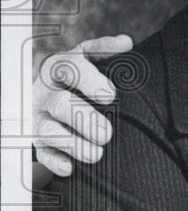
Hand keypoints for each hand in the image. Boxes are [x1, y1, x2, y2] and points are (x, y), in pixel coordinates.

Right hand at [32, 35, 133, 176]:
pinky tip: (70, 168)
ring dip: (73, 144)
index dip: (88, 80)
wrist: (53, 90)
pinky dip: (54, 161)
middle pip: (60, 104)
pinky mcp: (38, 139)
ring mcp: (39, 116)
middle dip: (84, 119)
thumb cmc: (81, 74)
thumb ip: (106, 49)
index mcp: (60, 67)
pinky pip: (41, 152)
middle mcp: (46, 91)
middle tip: (107, 133)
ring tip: (97, 154)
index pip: (69, 68)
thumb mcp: (89, 57)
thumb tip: (126, 42)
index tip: (110, 95)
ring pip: (49, 130)